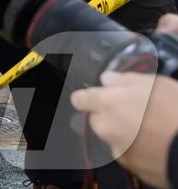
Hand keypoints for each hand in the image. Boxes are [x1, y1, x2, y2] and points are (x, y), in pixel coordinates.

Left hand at [71, 71, 177, 186]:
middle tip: (136, 113)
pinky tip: (154, 145)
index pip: (80, 100)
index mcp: (108, 103)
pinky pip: (127, 155)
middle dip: (110, 116)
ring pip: (112, 139)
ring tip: (150, 130)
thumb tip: (106, 80)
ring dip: (123, 134)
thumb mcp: (156, 84)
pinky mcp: (131, 167)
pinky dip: (136, 150)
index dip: (89, 98)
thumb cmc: (176, 111)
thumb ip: (125, 79)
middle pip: (97, 120)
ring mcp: (118, 150)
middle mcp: (106, 128)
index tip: (100, 98)